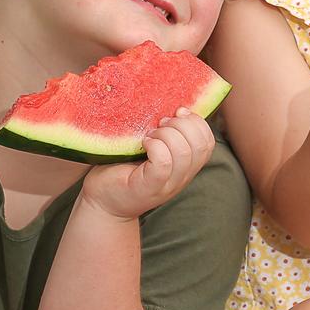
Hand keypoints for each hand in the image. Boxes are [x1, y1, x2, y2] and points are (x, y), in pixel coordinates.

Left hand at [80, 109, 215, 220]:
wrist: (102, 203)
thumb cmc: (122, 168)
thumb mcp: (149, 150)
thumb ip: (164, 135)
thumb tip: (171, 106)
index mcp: (185, 167)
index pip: (208, 142)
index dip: (197, 122)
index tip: (177, 112)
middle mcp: (181, 178)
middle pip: (200, 145)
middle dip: (182, 125)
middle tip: (159, 124)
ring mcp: (167, 185)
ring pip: (183, 152)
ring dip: (167, 135)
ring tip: (149, 135)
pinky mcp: (148, 188)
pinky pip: (163, 164)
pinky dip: (156, 147)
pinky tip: (143, 144)